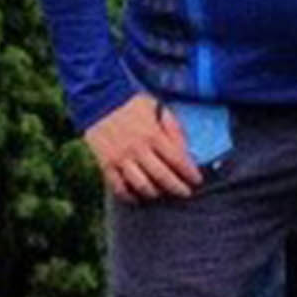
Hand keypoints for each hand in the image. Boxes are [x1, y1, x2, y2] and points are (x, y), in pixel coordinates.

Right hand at [82, 94, 205, 202]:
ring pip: (142, 186)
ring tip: (163, 193)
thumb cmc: (132, 104)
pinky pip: (119, 187)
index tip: (197, 180)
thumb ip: (174, 129)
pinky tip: (138, 197)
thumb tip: (186, 151)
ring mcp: (121, 158)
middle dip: (178, 188)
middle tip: (186, 193)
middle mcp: (138, 149)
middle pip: (163, 177)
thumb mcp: (158, 108)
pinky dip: (130, 196)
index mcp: (153, 134)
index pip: (177, 160)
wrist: (99, 99)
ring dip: (156, 193)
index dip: (190, 173)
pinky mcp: (106, 164)